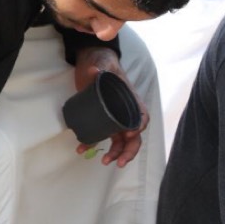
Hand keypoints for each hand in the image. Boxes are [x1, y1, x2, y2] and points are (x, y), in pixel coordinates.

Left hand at [72, 46, 149, 167]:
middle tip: (119, 162)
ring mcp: (115, 117)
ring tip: (105, 161)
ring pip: (121, 140)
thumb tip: (94, 71)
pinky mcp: (103, 120)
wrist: (91, 61)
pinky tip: (83, 149)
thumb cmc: (102, 62)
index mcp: (130, 100)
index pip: (141, 117)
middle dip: (128, 151)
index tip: (130, 134)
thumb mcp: (101, 65)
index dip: (138, 127)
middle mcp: (125, 112)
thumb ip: (99, 69)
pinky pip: (104, 136)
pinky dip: (95, 144)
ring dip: (116, 153)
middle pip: (134, 136)